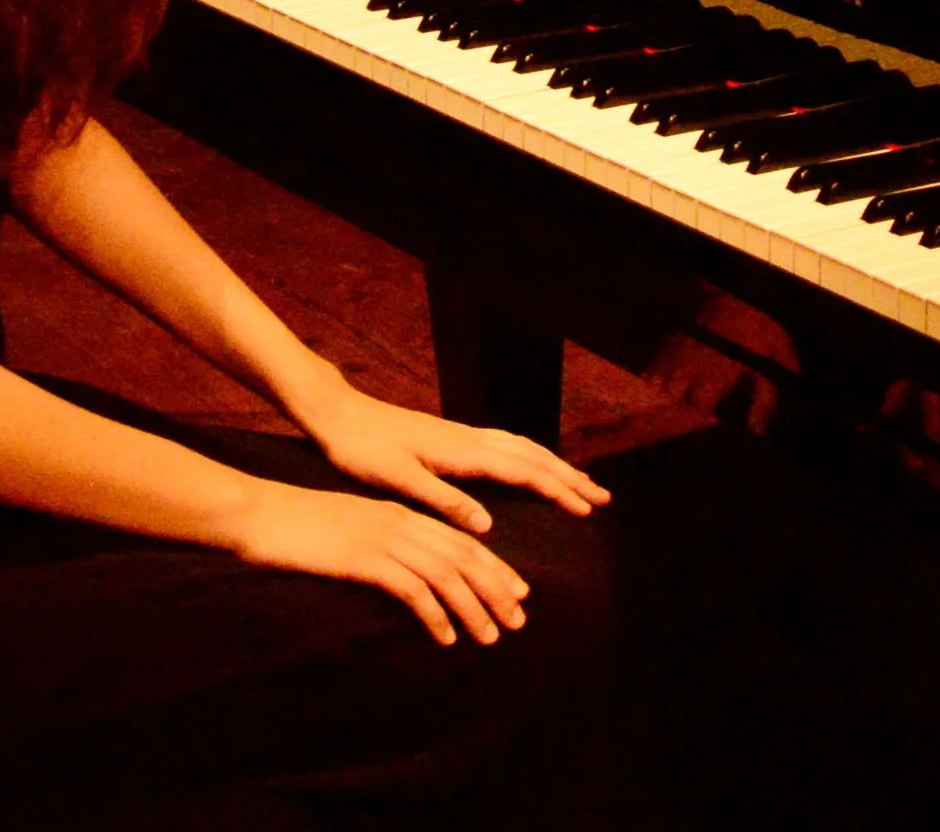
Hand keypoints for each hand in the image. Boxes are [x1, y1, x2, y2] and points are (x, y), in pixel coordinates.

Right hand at [227, 478, 530, 645]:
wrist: (259, 513)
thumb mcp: (348, 530)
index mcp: (397, 511)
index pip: (459, 540)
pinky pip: (411, 588)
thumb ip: (379, 543)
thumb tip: (403, 574)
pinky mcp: (364, 558)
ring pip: (445, 573)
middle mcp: (398, 521)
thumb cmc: (297, 526)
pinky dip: (435, 614)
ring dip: (473, 606)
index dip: (493, 566)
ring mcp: (382, 537)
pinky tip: (446, 638)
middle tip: (519, 619)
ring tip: (491, 636)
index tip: (517, 592)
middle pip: (462, 554)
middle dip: (495, 588)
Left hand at [295, 385, 607, 534]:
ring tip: (577, 482)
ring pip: (518, 446)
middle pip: (530, 456)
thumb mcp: (399, 479)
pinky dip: (527, 455)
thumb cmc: (362, 450)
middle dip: (567, 476)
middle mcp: (466, 438)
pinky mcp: (449, 436)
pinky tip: (526, 464)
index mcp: (460, 452)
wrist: (337, 414)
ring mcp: (459, 434)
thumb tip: (488, 526)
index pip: (522, 472)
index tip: (588, 509)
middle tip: (602, 498)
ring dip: (551, 464)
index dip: (558, 490)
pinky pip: (502, 444)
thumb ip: (444, 500)